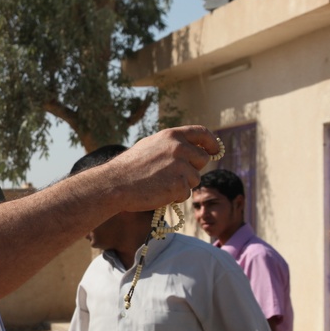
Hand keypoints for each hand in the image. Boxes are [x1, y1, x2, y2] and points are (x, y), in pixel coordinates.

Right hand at [105, 126, 220, 212]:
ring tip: (160, 185)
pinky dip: (175, 196)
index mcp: (172, 136)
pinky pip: (186, 193)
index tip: (215, 150)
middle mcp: (179, 148)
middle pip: (202, 159)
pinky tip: (158, 193)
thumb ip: (171, 145)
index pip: (202, 133)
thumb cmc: (128, 168)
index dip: (211, 142)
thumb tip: (189, 148)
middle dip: (192, 168)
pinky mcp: (180, 185)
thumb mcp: (150, 146)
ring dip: (182, 185)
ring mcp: (181, 166)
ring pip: (195, 179)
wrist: (114, 184)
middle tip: (173, 176)